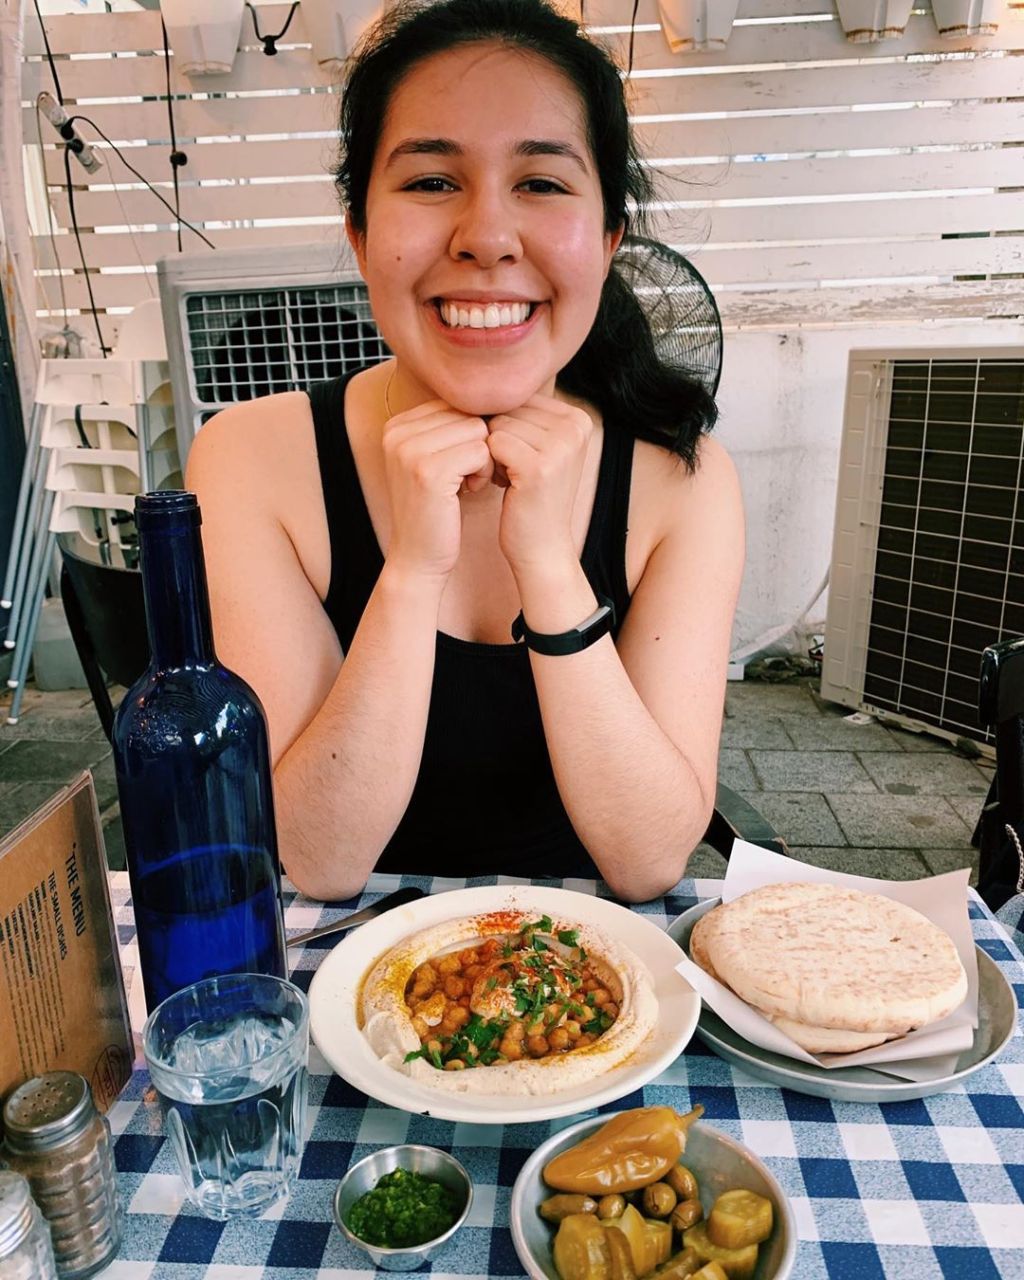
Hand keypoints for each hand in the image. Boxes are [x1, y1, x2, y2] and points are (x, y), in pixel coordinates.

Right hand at [382, 400, 492, 579]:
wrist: (419, 557)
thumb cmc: (438, 509)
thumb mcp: (437, 460)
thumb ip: (450, 426)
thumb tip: (492, 392)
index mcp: (397, 424)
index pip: (455, 404)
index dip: (469, 434)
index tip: (460, 464)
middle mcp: (397, 431)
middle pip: (467, 414)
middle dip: (478, 445)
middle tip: (467, 476)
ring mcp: (409, 450)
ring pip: (478, 429)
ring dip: (484, 458)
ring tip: (467, 483)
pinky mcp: (428, 470)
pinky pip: (481, 451)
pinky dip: (484, 471)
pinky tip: (471, 491)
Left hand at [486, 395, 592, 574]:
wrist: (542, 548)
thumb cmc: (531, 498)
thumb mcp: (538, 448)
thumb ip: (525, 414)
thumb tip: (487, 380)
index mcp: (578, 418)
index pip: (520, 399)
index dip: (508, 428)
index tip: (520, 459)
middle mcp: (576, 426)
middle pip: (508, 410)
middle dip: (500, 440)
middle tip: (513, 472)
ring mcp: (561, 446)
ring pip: (498, 425)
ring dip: (493, 454)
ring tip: (510, 479)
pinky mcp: (539, 466)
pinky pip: (493, 444)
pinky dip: (488, 465)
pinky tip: (502, 486)